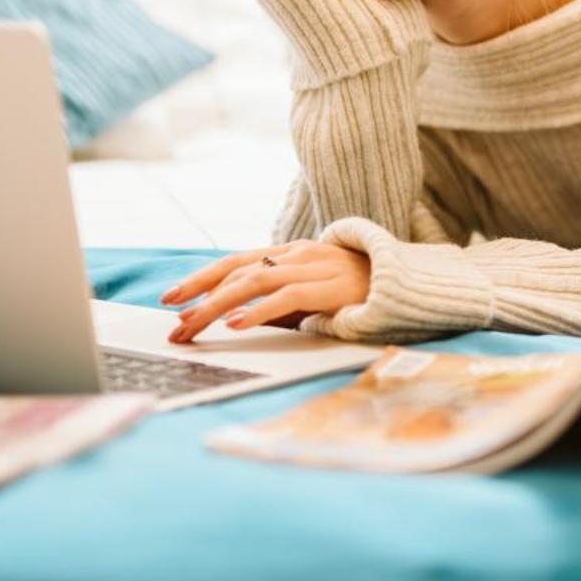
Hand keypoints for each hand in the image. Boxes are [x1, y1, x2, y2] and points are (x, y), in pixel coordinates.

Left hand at [161, 241, 371, 342]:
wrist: (408, 284)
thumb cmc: (358, 292)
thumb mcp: (310, 293)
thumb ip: (277, 300)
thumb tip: (233, 317)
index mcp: (291, 253)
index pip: (236, 261)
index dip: (201, 278)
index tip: (172, 300)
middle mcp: (298, 254)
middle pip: (238, 271)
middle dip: (200, 297)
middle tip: (174, 325)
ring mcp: (315, 267)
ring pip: (254, 281)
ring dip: (217, 306)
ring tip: (193, 326)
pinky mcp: (331, 287)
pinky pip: (287, 296)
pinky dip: (256, 311)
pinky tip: (235, 324)